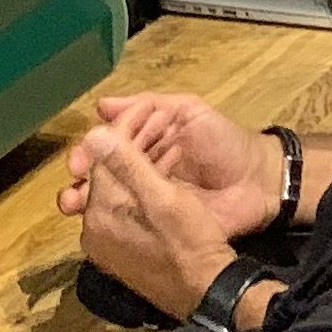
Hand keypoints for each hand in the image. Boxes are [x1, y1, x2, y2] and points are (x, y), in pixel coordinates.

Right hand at [56, 91, 274, 249]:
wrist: (259, 182)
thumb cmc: (226, 142)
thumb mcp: (191, 113)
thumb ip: (151, 105)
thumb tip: (103, 104)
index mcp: (148, 142)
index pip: (109, 145)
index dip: (90, 152)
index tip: (76, 162)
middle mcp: (144, 170)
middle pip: (105, 175)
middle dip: (83, 183)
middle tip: (72, 193)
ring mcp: (151, 199)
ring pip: (113, 202)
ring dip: (91, 206)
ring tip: (77, 210)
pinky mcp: (162, 224)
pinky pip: (133, 224)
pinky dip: (114, 225)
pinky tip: (101, 227)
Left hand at [70, 124, 239, 322]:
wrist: (208, 291)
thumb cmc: (190, 241)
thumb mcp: (164, 197)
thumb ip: (126, 163)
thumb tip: (92, 133)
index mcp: (100, 212)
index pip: (103, 158)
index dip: (127, 130)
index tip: (151, 110)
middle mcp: (93, 230)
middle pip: (106, 175)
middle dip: (130, 148)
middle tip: (161, 126)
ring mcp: (104, 245)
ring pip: (115, 192)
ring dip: (138, 168)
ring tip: (169, 147)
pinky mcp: (118, 255)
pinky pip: (122, 212)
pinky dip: (139, 193)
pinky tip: (164, 182)